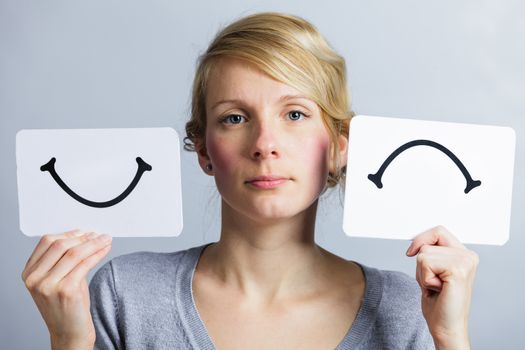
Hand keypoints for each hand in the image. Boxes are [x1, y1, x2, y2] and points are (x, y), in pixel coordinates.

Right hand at [21, 229, 112, 349]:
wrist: (69, 333)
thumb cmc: (66, 306)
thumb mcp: (58, 279)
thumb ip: (63, 259)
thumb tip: (83, 235)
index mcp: (29, 273)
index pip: (47, 242)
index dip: (68, 233)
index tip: (84, 232)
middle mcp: (35, 279)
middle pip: (61, 245)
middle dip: (84, 237)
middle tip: (99, 235)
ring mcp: (49, 285)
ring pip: (74, 253)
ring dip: (94, 243)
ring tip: (106, 240)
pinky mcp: (66, 291)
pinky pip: (85, 264)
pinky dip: (98, 254)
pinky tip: (105, 250)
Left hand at [406, 225, 478, 349]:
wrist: (446, 327)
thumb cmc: (438, 302)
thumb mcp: (432, 270)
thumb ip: (430, 252)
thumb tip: (416, 240)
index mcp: (464, 254)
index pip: (438, 230)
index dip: (421, 239)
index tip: (411, 252)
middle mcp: (468, 256)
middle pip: (427, 242)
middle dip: (421, 264)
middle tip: (433, 282)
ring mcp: (465, 261)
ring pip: (423, 254)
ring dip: (422, 274)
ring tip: (436, 287)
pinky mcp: (458, 270)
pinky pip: (424, 262)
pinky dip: (424, 279)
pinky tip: (437, 290)